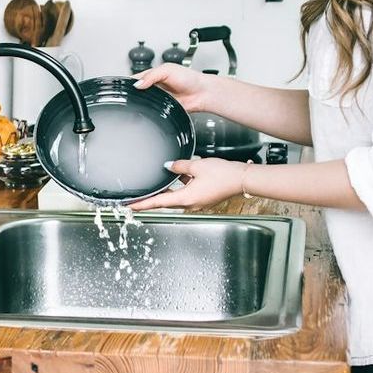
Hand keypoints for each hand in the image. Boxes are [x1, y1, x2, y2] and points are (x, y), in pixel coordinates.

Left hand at [129, 158, 246, 211]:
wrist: (241, 179)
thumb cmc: (223, 175)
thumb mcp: (197, 166)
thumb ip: (180, 166)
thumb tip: (169, 165)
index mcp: (186, 198)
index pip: (158, 202)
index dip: (143, 204)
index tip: (130, 206)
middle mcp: (190, 203)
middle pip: (165, 202)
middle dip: (151, 199)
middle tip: (136, 199)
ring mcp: (197, 202)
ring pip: (176, 197)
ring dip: (165, 192)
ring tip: (154, 186)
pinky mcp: (202, 198)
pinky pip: (186, 193)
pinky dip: (179, 187)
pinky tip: (178, 176)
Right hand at [132, 63, 215, 112]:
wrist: (202, 93)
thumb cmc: (190, 78)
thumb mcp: (168, 70)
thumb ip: (151, 75)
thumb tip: (138, 84)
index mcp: (153, 74)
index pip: (136, 78)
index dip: (129, 82)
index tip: (124, 86)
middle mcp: (154, 86)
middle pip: (137, 91)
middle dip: (133, 94)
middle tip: (132, 95)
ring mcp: (158, 98)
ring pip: (142, 102)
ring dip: (141, 103)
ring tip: (141, 101)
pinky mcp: (162, 108)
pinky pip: (151, 111)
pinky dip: (149, 111)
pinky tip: (149, 109)